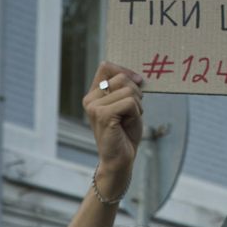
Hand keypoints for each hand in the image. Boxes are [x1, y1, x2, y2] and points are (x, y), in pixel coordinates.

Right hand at [83, 62, 144, 198]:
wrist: (119, 160)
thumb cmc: (124, 133)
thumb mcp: (126, 105)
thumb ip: (125, 87)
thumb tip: (136, 75)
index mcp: (93, 94)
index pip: (106, 66)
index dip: (125, 71)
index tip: (137, 82)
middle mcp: (90, 99)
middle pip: (121, 77)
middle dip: (135, 92)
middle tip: (131, 112)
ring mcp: (94, 107)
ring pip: (127, 90)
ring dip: (137, 105)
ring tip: (128, 119)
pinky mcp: (102, 115)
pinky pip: (130, 102)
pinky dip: (136, 113)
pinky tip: (127, 124)